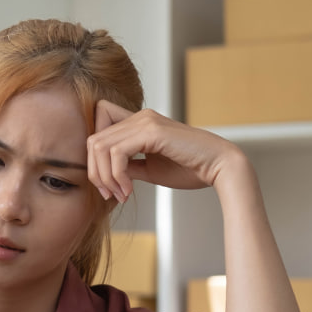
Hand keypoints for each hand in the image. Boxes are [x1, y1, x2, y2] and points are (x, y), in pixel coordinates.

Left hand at [86, 102, 246, 200]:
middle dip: (95, 172)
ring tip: (120, 194)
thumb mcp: (150, 169)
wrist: (219, 167)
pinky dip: (116, 175)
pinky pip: (116, 152)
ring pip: (100, 145)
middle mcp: (140, 117)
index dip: (93, 157)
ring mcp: (145, 121)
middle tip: (109, 194)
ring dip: (105, 176)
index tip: (107, 184)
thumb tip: (106, 174)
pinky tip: (129, 190)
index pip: (97, 129)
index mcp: (139, 123)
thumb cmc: (189, 169)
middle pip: (92, 140)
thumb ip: (128, 166)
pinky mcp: (152, 131)